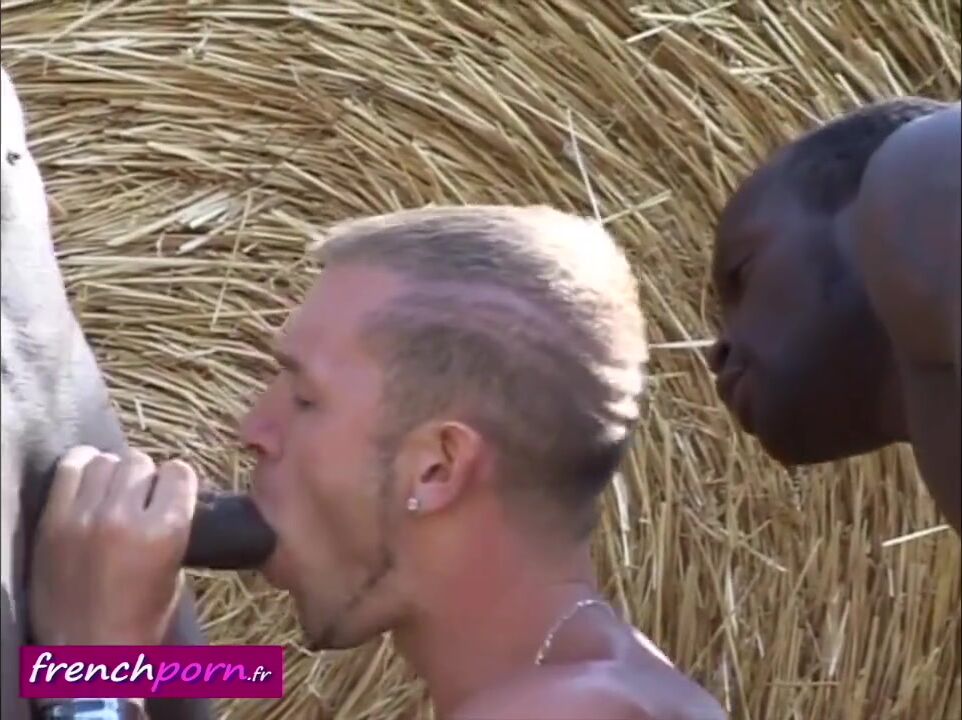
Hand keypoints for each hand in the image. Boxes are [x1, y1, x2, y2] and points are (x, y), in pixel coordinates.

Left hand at [29, 445, 197, 645]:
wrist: (88, 656)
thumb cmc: (140, 622)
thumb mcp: (175, 574)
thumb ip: (172, 529)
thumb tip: (165, 498)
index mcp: (165, 532)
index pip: (179, 472)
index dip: (178, 481)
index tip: (173, 492)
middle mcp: (125, 517)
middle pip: (141, 462)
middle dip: (146, 477)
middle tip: (142, 497)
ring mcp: (84, 517)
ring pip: (107, 462)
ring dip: (115, 472)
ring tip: (113, 491)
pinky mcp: (53, 523)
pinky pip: (69, 471)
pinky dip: (83, 468)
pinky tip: (89, 481)